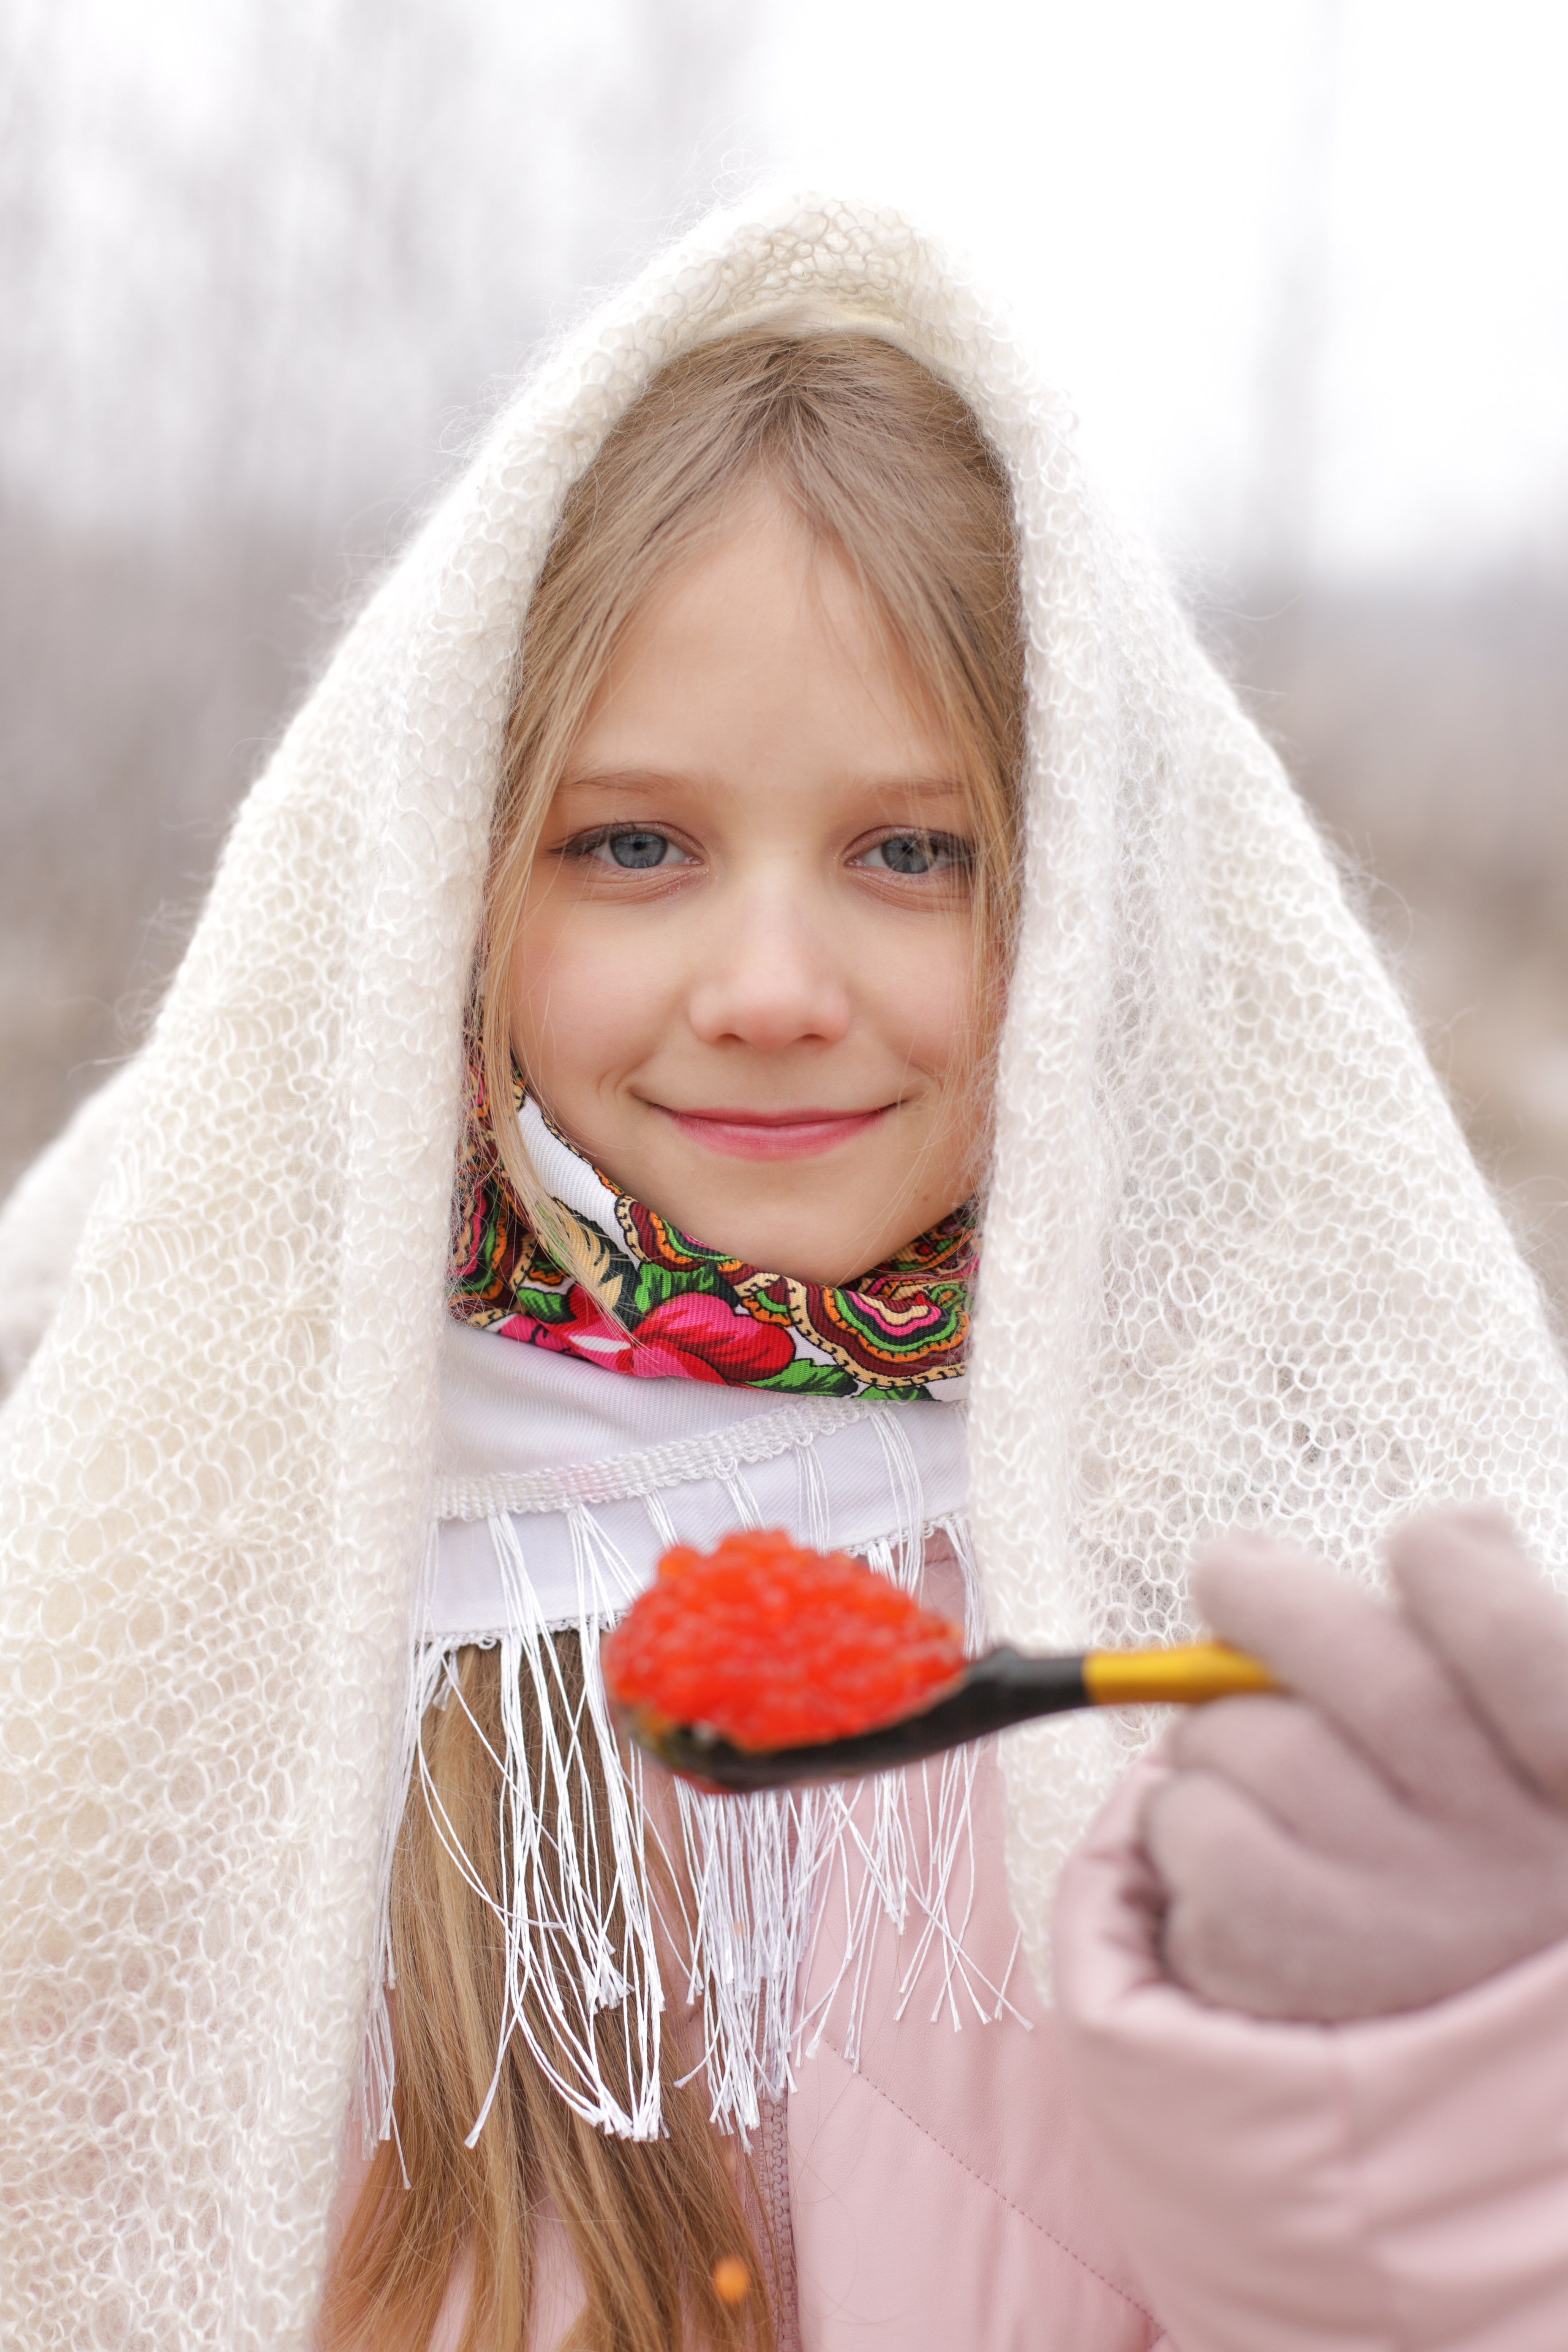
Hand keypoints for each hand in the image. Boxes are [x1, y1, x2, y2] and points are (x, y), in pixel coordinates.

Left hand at [1141, 1506, 1567, 2020]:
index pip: (1512, 1634)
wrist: (1467, 2089)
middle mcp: (1505, 1857)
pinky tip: (1226, 1859)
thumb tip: (1455, 1536)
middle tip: (1231, 1574)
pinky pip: (1188, 1836)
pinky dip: (1180, 1827)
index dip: (1453, 1563)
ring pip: (1243, 1744)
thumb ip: (1510, 1645)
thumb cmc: (1493, 1878)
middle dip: (1260, 1590)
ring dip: (1215, 1738)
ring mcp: (1397, 1922)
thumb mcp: (1543, 1765)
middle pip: (1360, 1665)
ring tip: (1256, 1778)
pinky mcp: (1294, 1979)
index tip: (1421, 1549)